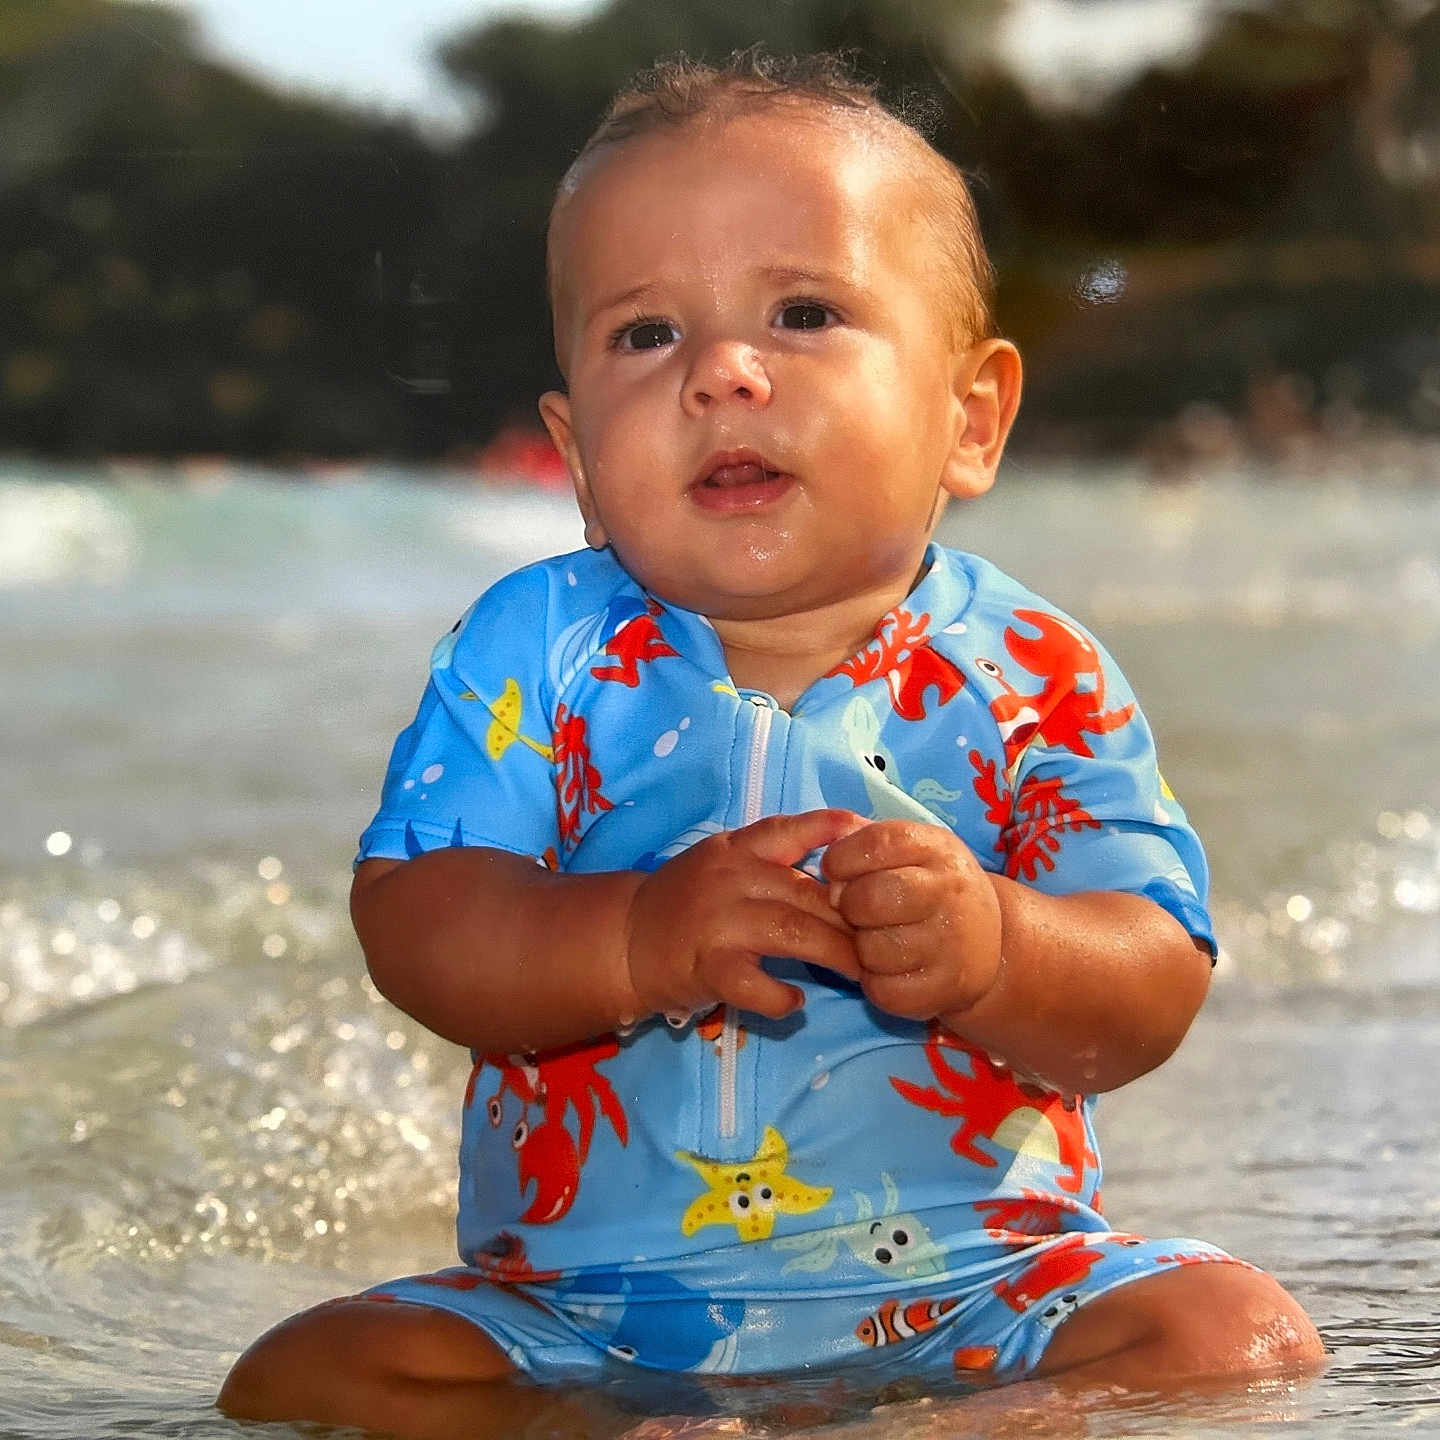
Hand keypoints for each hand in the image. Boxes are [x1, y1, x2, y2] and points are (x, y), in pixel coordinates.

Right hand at [623, 810, 864, 1020]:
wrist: (624, 940)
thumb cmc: (683, 901)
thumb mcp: (722, 862)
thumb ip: (770, 858)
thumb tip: (840, 865)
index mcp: (734, 851)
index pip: (786, 830)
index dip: (827, 828)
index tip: (864, 832)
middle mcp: (729, 880)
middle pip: (806, 893)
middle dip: (851, 918)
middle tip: (882, 937)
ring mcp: (718, 924)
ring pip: (793, 933)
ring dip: (834, 953)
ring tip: (859, 971)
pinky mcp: (707, 968)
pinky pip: (757, 985)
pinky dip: (782, 998)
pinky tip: (794, 1003)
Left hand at [821, 819, 1001, 1021]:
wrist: (986, 939)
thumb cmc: (927, 886)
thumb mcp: (908, 850)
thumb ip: (862, 844)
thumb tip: (824, 862)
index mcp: (937, 848)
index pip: (876, 844)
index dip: (841, 859)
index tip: (837, 871)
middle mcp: (952, 891)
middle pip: (868, 899)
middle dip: (848, 907)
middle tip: (858, 912)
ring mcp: (954, 942)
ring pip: (872, 950)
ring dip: (863, 949)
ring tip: (880, 940)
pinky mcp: (949, 987)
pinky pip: (884, 990)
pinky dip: (877, 983)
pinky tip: (892, 969)